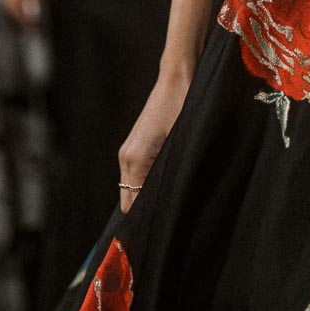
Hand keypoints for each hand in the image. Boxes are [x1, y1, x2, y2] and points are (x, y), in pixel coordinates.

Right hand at [117, 66, 193, 212]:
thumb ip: (169, 177)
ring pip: (132, 188)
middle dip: (146, 211)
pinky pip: (137, 175)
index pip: (131, 207)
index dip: (146, 221)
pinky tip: (167, 182)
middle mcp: (126, 157)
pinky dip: (148, 183)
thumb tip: (168, 205)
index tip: (162, 232)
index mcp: (134, 160)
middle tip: (170, 220)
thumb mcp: (180, 146)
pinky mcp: (137, 144)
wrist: (178, 78)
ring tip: (171, 202)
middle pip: (128, 200)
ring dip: (148, 196)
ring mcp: (129, 150)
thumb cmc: (183, 107)